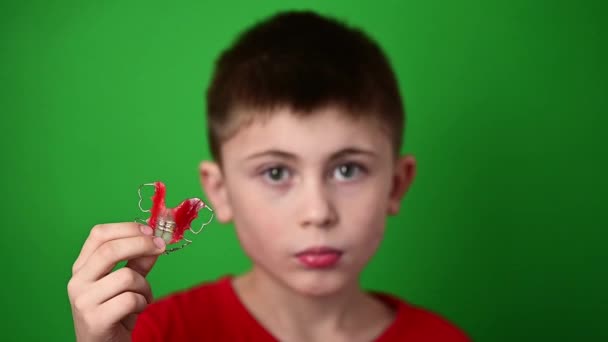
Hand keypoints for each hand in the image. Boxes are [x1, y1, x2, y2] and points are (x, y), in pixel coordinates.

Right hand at [67, 222, 165, 341]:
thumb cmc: (116, 312)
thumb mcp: (128, 283)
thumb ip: (139, 261)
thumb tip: (156, 239)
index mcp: (82, 267)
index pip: (98, 234)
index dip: (126, 228)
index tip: (150, 229)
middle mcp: (78, 281)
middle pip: (110, 250)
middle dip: (141, 244)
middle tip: (161, 246)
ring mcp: (83, 301)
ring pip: (126, 277)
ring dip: (145, 286)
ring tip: (143, 297)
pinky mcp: (95, 320)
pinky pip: (130, 300)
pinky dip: (142, 303)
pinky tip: (137, 310)